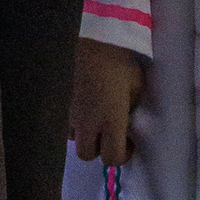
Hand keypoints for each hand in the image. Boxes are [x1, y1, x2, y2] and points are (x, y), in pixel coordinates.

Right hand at [70, 36, 145, 165]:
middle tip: (111, 136)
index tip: (128, 143)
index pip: (111, 158)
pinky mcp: (63, 104)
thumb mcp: (136, 87)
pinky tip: (87, 109)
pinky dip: (76, 124)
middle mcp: (87, 123)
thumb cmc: (121, 63)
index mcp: (110, 121)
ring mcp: (71, 114)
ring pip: (74, 140)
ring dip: (87, 137)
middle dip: (100, 150)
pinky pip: (67, 124)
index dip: (122, 156)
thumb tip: (128, 121)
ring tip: (98, 122)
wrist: (94, 42)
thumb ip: (131, 110)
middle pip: (86, 155)